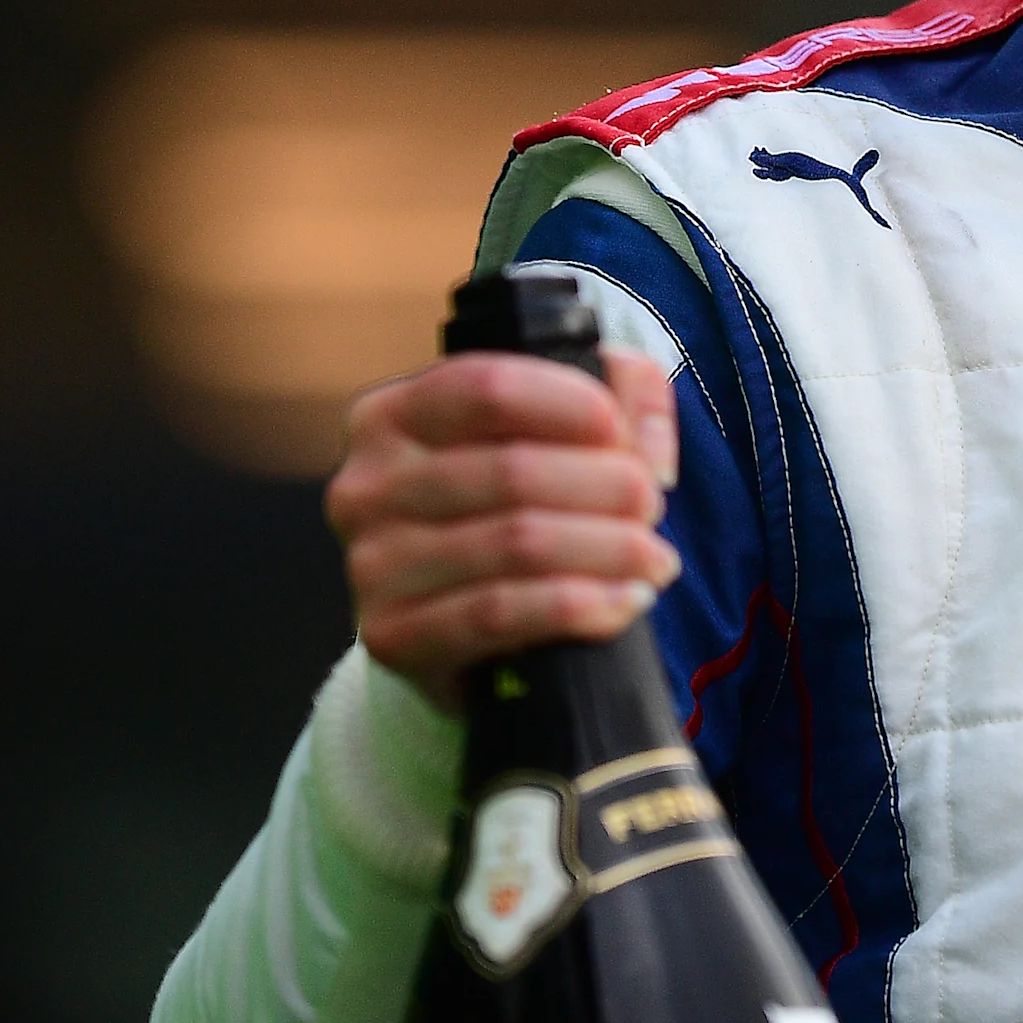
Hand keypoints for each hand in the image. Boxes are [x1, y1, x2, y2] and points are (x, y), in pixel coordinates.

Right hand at [325, 347, 683, 710]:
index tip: (623, 434)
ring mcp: (373, 564)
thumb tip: (646, 426)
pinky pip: (500, 614)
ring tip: (654, 558)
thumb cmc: (508, 507)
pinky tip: (626, 600)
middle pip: (515, 471)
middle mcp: (368, 485)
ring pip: (518, 544)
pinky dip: (580, 606)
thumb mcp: (553, 431)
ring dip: (611, 550)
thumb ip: (614, 392)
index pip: (489, 388)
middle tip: (651, 507)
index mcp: (393, 414)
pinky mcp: (391, 634)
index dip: (574, 405)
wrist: (458, 624)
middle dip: (609, 487)